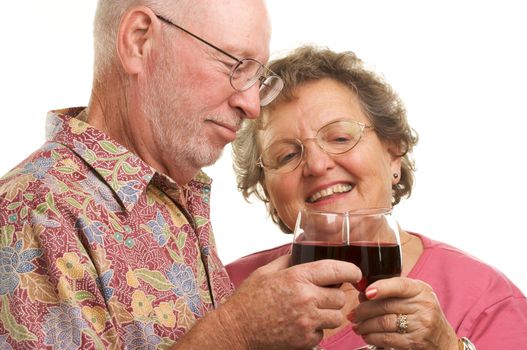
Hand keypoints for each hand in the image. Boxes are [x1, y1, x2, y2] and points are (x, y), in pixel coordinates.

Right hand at [220, 255, 362, 349]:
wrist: (237, 329)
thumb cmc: (248, 300)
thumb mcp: (265, 272)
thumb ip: (288, 260)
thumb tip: (301, 250)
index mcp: (297, 277)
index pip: (336, 270)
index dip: (351, 271)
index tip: (355, 273)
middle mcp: (306, 299)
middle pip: (340, 297)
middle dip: (333, 296)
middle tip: (320, 296)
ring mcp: (307, 322)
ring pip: (336, 317)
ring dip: (328, 314)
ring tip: (310, 312)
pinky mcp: (306, 340)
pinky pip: (323, 334)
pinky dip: (315, 330)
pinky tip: (300, 324)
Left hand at [351, 277, 457, 349]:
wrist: (443, 340)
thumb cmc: (423, 314)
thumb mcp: (414, 296)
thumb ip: (392, 292)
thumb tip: (363, 294)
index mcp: (420, 290)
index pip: (399, 285)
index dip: (381, 288)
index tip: (366, 292)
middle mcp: (423, 306)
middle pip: (386, 306)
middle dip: (364, 311)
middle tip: (353, 314)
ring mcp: (421, 325)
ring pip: (384, 323)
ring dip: (365, 325)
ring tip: (357, 326)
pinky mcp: (416, 342)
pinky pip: (388, 338)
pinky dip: (373, 337)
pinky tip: (367, 335)